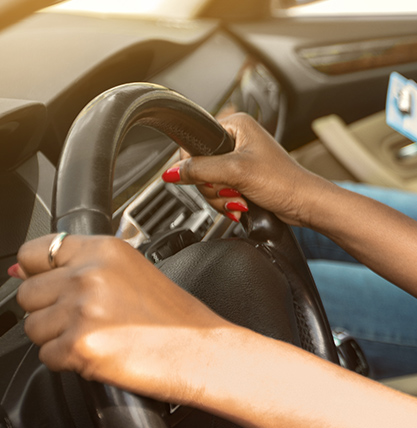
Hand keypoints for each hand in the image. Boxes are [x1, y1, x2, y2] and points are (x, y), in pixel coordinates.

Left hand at [14, 233, 231, 404]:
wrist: (202, 351)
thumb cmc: (174, 317)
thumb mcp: (132, 272)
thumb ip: (79, 265)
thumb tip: (19, 269)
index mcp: (105, 250)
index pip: (35, 251)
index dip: (37, 271)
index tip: (48, 283)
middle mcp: (91, 274)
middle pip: (27, 293)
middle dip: (50, 310)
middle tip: (89, 318)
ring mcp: (83, 309)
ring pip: (33, 327)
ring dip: (57, 337)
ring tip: (99, 335)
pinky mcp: (80, 344)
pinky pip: (47, 355)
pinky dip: (67, 360)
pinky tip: (100, 352)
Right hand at [163, 113, 332, 227]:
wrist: (304, 204)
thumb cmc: (283, 181)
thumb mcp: (235, 172)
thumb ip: (199, 170)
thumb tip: (171, 173)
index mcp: (236, 125)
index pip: (194, 142)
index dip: (195, 164)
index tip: (210, 177)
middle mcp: (237, 140)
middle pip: (199, 167)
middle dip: (214, 186)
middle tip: (232, 189)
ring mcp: (239, 161)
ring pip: (208, 183)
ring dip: (221, 197)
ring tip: (241, 197)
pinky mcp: (242, 179)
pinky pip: (220, 192)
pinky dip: (227, 202)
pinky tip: (242, 204)